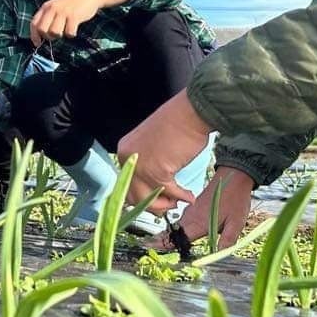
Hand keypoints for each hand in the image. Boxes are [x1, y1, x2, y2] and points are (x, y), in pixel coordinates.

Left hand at [30, 0, 102, 46]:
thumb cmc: (72, 5)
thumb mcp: (56, 7)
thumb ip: (48, 18)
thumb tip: (42, 36)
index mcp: (46, 6)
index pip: (34, 24)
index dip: (34, 36)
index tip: (38, 43)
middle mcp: (52, 8)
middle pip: (42, 30)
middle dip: (48, 36)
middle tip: (55, 35)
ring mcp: (63, 11)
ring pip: (54, 32)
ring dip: (60, 35)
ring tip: (66, 29)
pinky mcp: (74, 16)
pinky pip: (69, 32)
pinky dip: (71, 34)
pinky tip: (74, 28)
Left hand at [117, 90, 212, 214]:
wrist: (192, 111)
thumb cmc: (179, 122)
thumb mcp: (154, 143)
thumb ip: (148, 161)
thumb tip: (155, 184)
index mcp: (125, 150)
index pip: (126, 182)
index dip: (143, 194)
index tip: (157, 198)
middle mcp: (127, 159)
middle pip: (133, 195)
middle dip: (153, 204)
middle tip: (169, 204)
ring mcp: (140, 166)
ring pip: (148, 199)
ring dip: (165, 204)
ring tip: (179, 201)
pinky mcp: (157, 171)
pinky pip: (169, 192)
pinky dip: (181, 197)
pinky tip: (189, 196)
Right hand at [157, 167, 255, 249]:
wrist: (234, 176)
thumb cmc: (235, 199)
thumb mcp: (236, 223)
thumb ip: (227, 240)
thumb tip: (220, 256)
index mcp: (200, 223)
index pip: (179, 237)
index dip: (165, 244)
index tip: (151, 247)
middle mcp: (192, 217)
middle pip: (172, 232)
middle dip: (161, 240)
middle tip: (148, 247)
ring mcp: (191, 211)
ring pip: (176, 226)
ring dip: (167, 234)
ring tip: (155, 242)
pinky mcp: (193, 207)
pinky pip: (181, 220)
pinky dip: (175, 227)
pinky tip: (174, 233)